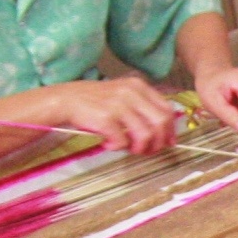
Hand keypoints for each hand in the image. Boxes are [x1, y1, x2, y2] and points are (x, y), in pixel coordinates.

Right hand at [39, 77, 180, 155]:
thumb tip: (163, 133)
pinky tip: (109, 143)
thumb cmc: (96, 102)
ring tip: (127, 148)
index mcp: (138, 87)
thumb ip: (142, 108)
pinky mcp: (106, 119)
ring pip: (146, 135)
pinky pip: (123, 141)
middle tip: (147, 150)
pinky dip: (118, 147)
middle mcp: (131, 93)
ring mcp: (119, 105)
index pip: (166, 110)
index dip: (170, 129)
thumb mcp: (123, 95)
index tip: (168, 142)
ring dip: (139, 148)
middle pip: (161, 123)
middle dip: (158, 142)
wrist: (67, 100)